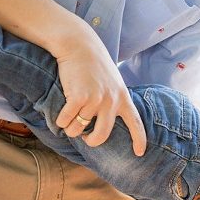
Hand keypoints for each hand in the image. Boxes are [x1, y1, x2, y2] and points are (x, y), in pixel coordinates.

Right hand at [53, 31, 146, 155]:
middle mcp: (112, 102)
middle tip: (85, 139)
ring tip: (68, 122)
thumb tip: (104, 122)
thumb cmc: (94, 65)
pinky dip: (61, 122)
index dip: (138, 140)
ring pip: (79, 128)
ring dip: (71, 129)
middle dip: (92, 141)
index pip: (135, 124)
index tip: (139, 153)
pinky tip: (60, 118)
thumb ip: (113, 100)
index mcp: (123, 99)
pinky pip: (67, 120)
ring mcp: (96, 100)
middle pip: (102, 135)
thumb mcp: (112, 82)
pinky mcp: (79, 97)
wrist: (79, 45)